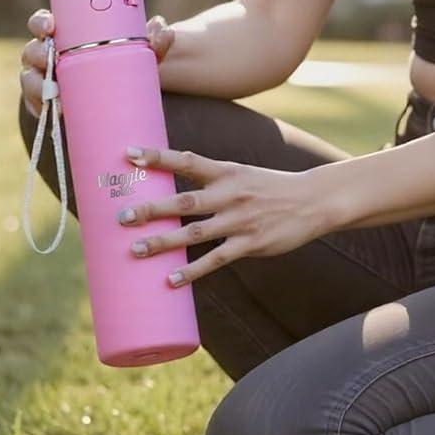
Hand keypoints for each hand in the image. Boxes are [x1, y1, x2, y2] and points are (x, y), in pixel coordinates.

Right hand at [19, 9, 172, 116]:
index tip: (50, 27)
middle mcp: (48, 54)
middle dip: (38, 56)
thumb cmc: (125, 65)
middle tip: (53, 64)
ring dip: (37, 87)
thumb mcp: (141, 53)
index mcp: (64, 34)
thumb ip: (153, 41)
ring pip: (29, 79)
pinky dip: (41, 109)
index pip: (42, 23)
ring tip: (56, 96)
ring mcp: (44, 79)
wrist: (124, 96)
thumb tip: (163, 28)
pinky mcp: (46, 103)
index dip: (41, 23)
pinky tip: (51, 113)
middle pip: (31, 51)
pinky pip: (35, 105)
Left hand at [112, 146, 337, 287]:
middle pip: (184, 201)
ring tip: (135, 250)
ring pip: (194, 233)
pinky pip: (216, 260)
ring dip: (163, 243)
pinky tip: (171, 281)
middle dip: (151, 209)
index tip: (129, 153)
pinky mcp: (251, 244)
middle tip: (121, 216)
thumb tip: (171, 188)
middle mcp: (230, 194)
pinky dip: (192, 272)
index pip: (187, 160)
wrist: (313, 201)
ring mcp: (240, 221)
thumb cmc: (270, 187)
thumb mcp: (241, 174)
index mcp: (226, 171)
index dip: (158, 156)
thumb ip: (211, 181)